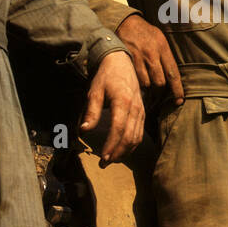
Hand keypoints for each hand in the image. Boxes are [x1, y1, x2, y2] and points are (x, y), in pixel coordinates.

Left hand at [80, 50, 144, 165]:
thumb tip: (84, 130)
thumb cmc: (106, 77)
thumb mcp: (95, 91)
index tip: (102, 157)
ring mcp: (141, 111)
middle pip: (129, 137)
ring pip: (137, 137)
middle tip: (104, 163)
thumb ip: (91, 111)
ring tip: (111, 160)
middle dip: (117, 153)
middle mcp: (135, 108)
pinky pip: (140, 133)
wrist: (121, 62)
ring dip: (125, 152)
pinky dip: (132, 145)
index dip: (111, 145)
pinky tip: (122, 151)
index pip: (118, 128)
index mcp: (122, 101)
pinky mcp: (143, 113)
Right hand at [116, 14, 183, 103]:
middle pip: (160, 81)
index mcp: (163, 48)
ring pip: (147, 83)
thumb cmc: (146, 33)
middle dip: (160, 89)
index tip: (179, 100)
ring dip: (148, 87)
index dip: (177, 90)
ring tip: (148, 86)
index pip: (173, 73)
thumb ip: (166, 57)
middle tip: (159, 92)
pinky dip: (138, 83)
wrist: (127, 23)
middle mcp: (153, 54)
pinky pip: (135, 79)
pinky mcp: (129, 60)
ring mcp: (140, 58)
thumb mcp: (161, 40)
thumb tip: (173, 76)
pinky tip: (138, 81)